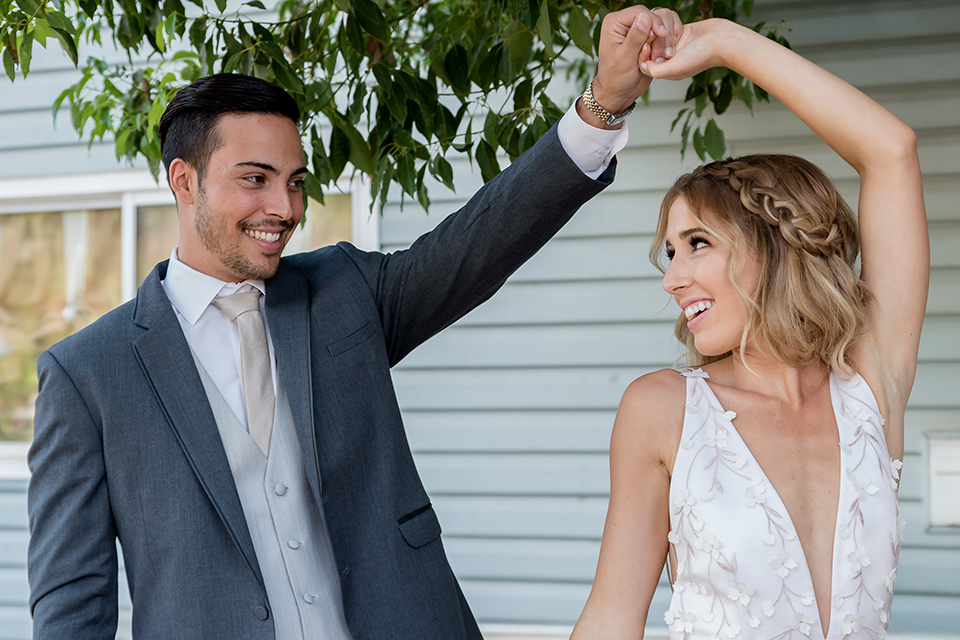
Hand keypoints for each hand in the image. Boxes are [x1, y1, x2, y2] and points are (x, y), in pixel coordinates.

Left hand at [587, 6, 682, 124]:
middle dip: (657, 34)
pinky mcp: (644, 37)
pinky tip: (658, 58)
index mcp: (614, 23)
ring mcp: (635, 30)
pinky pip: (660, 35)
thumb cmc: (615, 79)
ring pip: (658, 25)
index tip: (662, 34)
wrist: (619, 92)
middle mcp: (624, 23)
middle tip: (656, 53)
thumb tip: (644, 18)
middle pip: (651, 16)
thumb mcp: (624, 60)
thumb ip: (634, 39)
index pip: (639, 12)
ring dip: (661, 42)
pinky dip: (662, 45)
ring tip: (655, 58)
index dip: (653, 21)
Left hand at [640, 18, 733, 81]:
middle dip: (655, 41)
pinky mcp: (680, 31)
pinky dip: (672, 24)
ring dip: (665, 32)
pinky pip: (667, 23)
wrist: (722, 40)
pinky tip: (681, 30)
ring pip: (657, 32)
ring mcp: (674, 43)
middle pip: (649, 45)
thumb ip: (655, 70)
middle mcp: (668, 58)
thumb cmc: (702, 56)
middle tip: (667, 42)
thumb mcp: (674, 68)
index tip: (647, 45)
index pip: (643, 61)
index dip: (643, 52)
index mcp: (665, 70)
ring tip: (676, 37)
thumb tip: (642, 65)